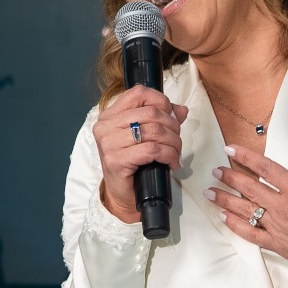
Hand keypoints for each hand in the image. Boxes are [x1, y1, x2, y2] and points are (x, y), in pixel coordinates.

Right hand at [94, 87, 185, 222]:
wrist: (123, 194)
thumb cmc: (133, 164)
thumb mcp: (146, 136)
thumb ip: (162, 119)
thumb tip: (182, 110)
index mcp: (110, 114)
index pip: (139, 93)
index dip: (161, 101)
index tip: (172, 117)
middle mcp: (106, 126)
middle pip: (151, 113)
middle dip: (173, 127)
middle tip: (177, 141)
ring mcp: (108, 143)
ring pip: (155, 131)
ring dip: (173, 143)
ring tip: (176, 153)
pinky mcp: (116, 160)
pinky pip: (152, 150)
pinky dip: (168, 155)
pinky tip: (172, 163)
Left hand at [208, 137, 287, 276]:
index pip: (266, 168)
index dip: (246, 157)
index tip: (230, 150)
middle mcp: (283, 206)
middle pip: (250, 188)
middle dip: (230, 178)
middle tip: (215, 171)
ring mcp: (278, 227)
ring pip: (246, 210)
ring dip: (226, 200)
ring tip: (210, 192)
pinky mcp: (279, 245)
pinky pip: (252, 235)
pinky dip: (236, 226)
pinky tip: (224, 219)